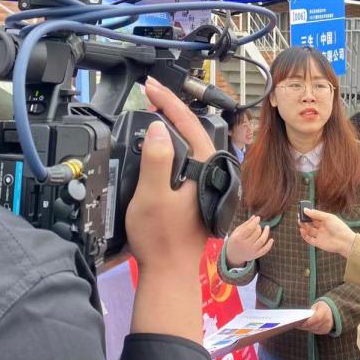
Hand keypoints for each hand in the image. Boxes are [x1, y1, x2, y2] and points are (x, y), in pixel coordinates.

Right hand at [125, 77, 214, 271]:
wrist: (168, 272)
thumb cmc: (161, 239)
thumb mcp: (153, 195)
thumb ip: (157, 159)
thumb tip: (157, 127)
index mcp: (206, 167)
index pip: (188, 123)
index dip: (168, 101)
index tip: (150, 86)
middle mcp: (210, 171)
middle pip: (191, 128)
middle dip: (171, 106)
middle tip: (149, 92)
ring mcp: (203, 181)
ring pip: (188, 142)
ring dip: (171, 123)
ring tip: (153, 108)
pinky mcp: (194, 190)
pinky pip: (183, 156)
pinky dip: (170, 142)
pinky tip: (157, 141)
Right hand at [225, 214, 272, 266]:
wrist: (234, 255)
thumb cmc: (235, 240)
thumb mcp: (237, 231)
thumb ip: (245, 224)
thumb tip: (255, 216)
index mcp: (238, 238)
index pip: (249, 228)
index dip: (255, 222)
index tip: (258, 218)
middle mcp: (245, 245)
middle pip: (256, 233)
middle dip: (259, 227)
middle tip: (258, 225)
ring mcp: (251, 251)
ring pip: (262, 240)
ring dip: (266, 233)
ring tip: (267, 227)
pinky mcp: (255, 255)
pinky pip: (265, 250)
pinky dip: (269, 245)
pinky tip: (271, 239)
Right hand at [299, 207, 355, 257]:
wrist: (344, 241)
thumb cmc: (338, 227)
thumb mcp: (327, 217)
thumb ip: (316, 214)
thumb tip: (305, 210)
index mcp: (325, 221)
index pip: (315, 216)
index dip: (309, 213)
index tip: (302, 209)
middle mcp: (322, 228)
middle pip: (311, 223)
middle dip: (305, 219)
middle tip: (299, 215)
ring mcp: (320, 236)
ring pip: (309, 231)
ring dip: (303, 226)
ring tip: (299, 221)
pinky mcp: (318, 243)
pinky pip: (309, 239)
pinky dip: (304, 235)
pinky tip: (301, 230)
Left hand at [300, 301, 333, 334]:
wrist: (333, 311)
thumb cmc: (322, 307)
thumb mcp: (317, 305)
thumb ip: (311, 311)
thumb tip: (302, 317)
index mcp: (325, 312)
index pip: (317, 319)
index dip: (309, 322)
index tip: (301, 323)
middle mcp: (327, 320)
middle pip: (314, 326)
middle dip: (305, 326)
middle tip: (297, 325)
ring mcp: (327, 326)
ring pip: (315, 330)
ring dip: (307, 328)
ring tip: (299, 326)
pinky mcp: (326, 330)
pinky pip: (316, 331)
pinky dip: (310, 329)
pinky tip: (305, 327)